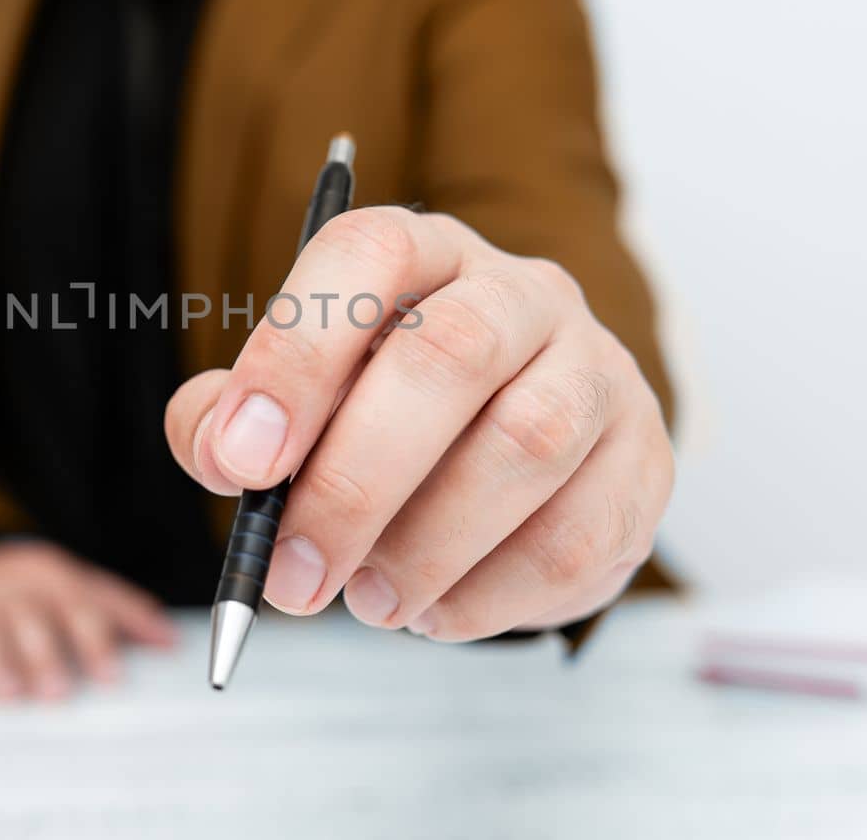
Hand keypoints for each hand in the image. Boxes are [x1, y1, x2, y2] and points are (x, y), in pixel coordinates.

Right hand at [0, 540, 177, 699]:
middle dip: (44, 655)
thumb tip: (171, 642)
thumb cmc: (38, 588)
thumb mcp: (80, 586)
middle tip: (58, 693)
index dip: (95, 642)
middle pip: (29, 620)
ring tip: (9, 695)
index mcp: (51, 578)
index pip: (76, 606)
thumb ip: (124, 612)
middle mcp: (12, 589)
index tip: (111, 678)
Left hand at [164, 207, 672, 639]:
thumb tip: (223, 452)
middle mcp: (520, 293)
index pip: (366, 256)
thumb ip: (229, 419)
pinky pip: (577, 536)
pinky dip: (489, 595)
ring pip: (528, 445)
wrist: (516, 461)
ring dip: (427, 547)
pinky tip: (435, 610)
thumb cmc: (381, 420)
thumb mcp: (293, 405)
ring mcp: (597, 371)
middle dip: (357, 481)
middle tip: (294, 572)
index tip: (242, 459)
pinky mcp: (643, 462)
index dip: (298, 354)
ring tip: (367, 601)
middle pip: (453, 354)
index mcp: (423, 256)